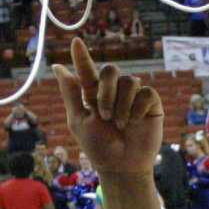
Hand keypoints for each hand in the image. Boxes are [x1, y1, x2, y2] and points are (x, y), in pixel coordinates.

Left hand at [54, 38, 162, 177]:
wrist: (122, 166)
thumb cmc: (99, 147)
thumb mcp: (79, 120)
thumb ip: (71, 93)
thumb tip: (57, 67)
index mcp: (94, 94)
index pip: (88, 70)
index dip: (82, 56)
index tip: (75, 42)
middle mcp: (115, 92)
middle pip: (111, 70)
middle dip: (106, 92)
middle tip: (105, 116)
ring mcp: (133, 96)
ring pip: (129, 82)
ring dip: (122, 105)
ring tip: (121, 125)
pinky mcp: (151, 103)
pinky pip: (146, 93)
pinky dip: (138, 108)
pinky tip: (135, 122)